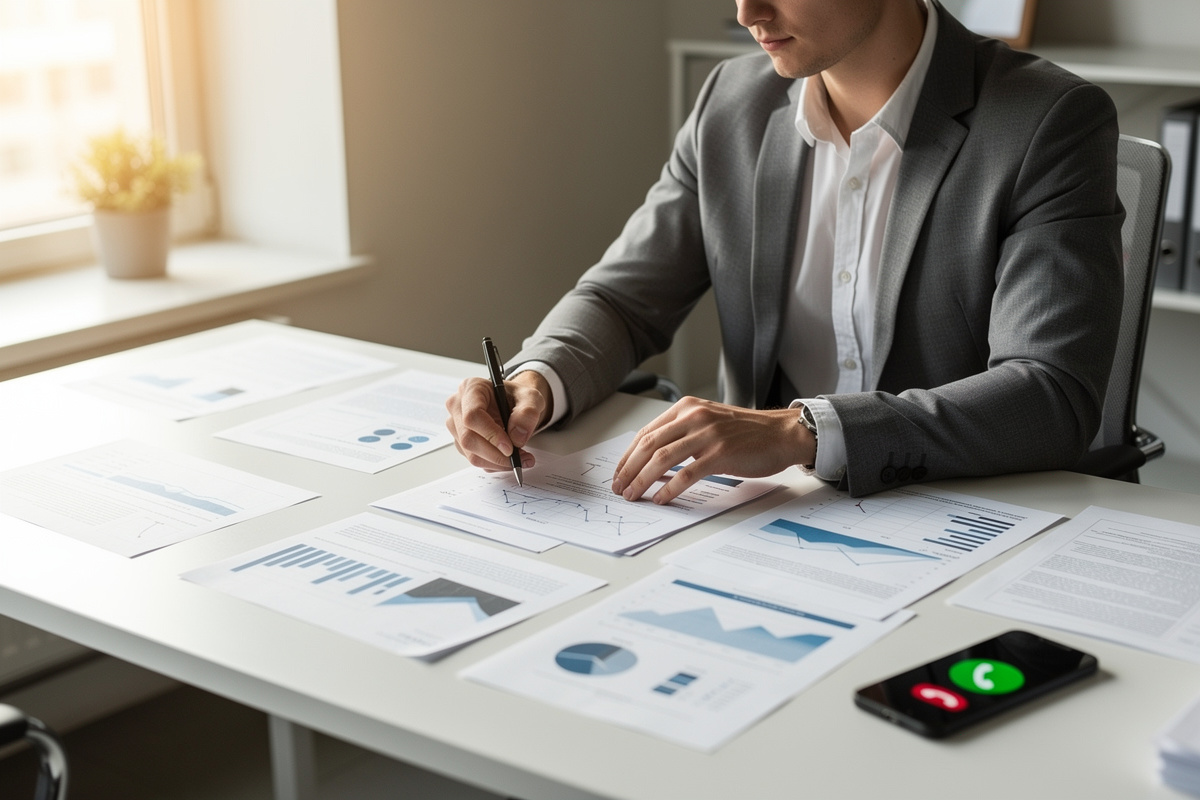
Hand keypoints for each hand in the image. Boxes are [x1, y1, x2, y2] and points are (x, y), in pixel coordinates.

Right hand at [445, 370, 551, 471]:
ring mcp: (457, 426)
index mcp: (471, 388)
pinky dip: (495, 464)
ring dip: (497, 462)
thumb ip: (527, 413)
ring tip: (520, 459)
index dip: (490, 434)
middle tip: (520, 458)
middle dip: (496, 454)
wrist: (514, 405)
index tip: (510, 448)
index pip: (472, 416)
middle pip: (468, 438)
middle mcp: (458, 406)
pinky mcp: (461, 442)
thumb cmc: (518, 398)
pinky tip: (510, 458)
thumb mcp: (532, 398)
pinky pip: (476, 459)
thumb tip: (517, 436)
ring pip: (471, 453)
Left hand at [611, 397, 814, 503]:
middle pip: (648, 445)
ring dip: (642, 481)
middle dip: (629, 470)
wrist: (781, 434)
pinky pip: (686, 474)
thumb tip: (653, 463)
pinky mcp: (721, 453)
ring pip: (662, 459)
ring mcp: (707, 434)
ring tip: (633, 496)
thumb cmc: (746, 432)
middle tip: (620, 488)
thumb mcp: (708, 423)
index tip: (618, 474)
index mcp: (687, 408)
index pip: (646, 433)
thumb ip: (682, 435)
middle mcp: (694, 417)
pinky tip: (661, 499)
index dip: (627, 456)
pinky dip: (669, 489)